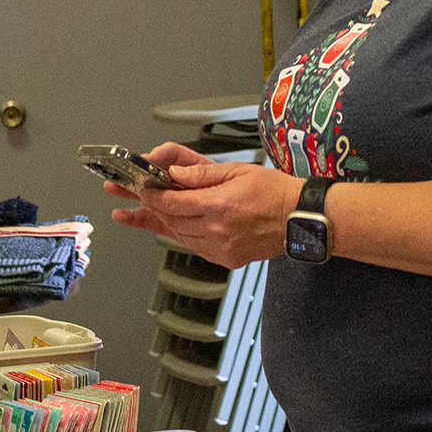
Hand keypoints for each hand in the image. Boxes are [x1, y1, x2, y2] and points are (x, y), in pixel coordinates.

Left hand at [106, 143, 304, 269]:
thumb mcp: (237, 171)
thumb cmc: (274, 192)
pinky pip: (195, 247)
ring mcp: (221, 248)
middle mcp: (216, 230)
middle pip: (171, 221)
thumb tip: (174, 174)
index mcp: (218, 206)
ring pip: (179, 236)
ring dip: (164, 223)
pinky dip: (183, 235)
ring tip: (144, 212)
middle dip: (151, 209)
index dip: (151, 196)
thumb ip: (202, 173)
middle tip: (133, 199)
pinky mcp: (226, 259)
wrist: (299, 219)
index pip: (171, 203)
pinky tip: (177, 225)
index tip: (141, 189)